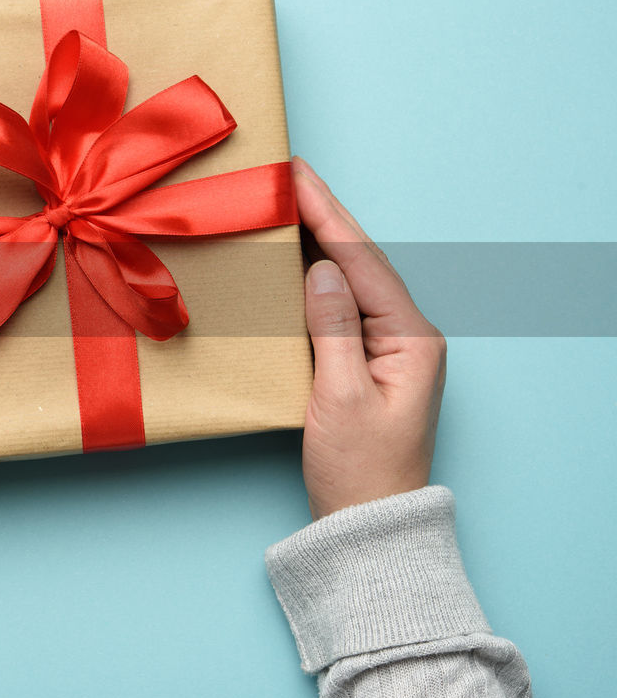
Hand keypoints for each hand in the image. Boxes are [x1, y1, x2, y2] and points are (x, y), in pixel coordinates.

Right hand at [293, 156, 445, 519]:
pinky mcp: (366, 362)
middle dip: (323, 216)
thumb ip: (333, 329)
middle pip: (360, 261)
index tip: (298, 178)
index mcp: (411, 339)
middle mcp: (406, 336)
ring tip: (287, 205)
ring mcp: (388, 349)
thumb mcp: (340, 397)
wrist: (366, 521)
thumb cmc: (359, 468)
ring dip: (318, 241)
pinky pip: (340, 306)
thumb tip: (322, 269)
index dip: (327, 216)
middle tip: (288, 176)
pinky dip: (314, 277)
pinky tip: (293, 261)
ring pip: (350, 279)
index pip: (363, 262)